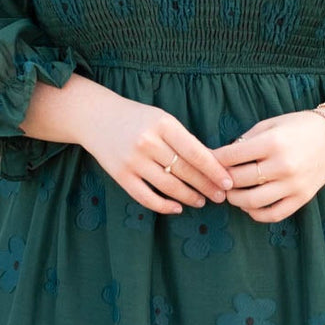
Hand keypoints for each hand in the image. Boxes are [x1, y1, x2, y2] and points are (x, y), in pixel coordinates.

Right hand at [78, 95, 232, 214]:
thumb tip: (214, 164)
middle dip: (207, 186)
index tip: (229, 182)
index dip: (214, 170)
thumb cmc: (136, 118)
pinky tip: (178, 208)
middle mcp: (148, 142)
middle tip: (221, 196)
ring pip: (168, 186)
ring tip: (202, 201)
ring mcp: (133, 160)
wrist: (96, 117)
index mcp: (163, 124)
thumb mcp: (162, 119)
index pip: (195, 152)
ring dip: (189, 196)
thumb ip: (184, 140)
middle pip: (185, 171)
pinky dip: (164, 206)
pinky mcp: (120, 175)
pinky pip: (146, 197)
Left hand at [213, 108, 324, 222]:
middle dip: (222, 180)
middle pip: (238, 180)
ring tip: (231, 193)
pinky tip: (249, 205)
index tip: (206, 161)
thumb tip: (221, 157)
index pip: (232, 156)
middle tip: (216, 178)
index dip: (214, 159)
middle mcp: (283, 165)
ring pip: (252, 201)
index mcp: (273, 143)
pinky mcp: (301, 199)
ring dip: (235, 199)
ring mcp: (293, 185)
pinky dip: (256, 213)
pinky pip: (273, 214)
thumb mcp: (270, 124)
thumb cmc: (298, 128)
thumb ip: (245, 140)